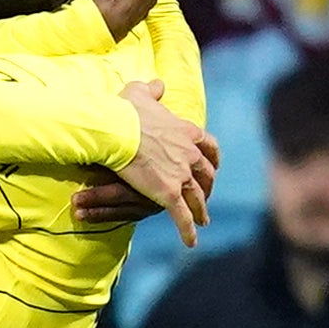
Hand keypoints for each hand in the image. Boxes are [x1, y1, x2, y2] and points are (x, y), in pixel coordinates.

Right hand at [74, 79, 216, 240]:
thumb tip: (159, 84)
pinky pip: (182, 216)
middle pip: (207, 174)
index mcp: (187, 132)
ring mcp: (181, 175)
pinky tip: (191, 242)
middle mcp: (190, 154)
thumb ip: (152, 90)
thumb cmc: (124, 111)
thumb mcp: (139, 92)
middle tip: (206, 195)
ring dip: (202, 210)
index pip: (209, 147)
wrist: (116, 130)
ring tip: (203, 221)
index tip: (213, 165)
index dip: (212, 158)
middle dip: (208, 186)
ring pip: (198, 197)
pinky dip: (188, 231)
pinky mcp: (169, 193)